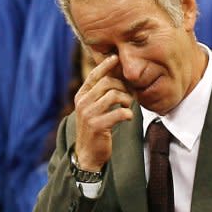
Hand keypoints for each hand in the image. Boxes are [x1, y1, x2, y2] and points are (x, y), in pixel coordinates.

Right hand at [73, 54, 133, 170]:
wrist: (87, 153)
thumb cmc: (94, 128)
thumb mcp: (92, 108)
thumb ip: (99, 94)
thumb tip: (115, 76)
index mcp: (81, 96)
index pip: (94, 75)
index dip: (105, 65)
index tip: (116, 58)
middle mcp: (83, 103)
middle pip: (107, 83)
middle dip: (123, 87)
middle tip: (129, 95)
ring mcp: (89, 114)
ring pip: (113, 95)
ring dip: (126, 100)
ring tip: (128, 106)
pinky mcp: (97, 126)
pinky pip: (119, 112)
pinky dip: (127, 114)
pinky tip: (127, 117)